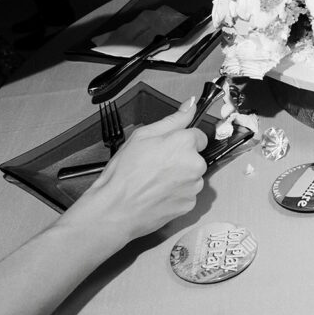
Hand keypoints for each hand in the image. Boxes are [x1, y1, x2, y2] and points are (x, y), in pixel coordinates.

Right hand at [63, 98, 207, 245]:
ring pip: (192, 176)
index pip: (198, 136)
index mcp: (184, 144)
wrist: (115, 210)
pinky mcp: (189, 205)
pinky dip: (176, 194)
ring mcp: (193, 187)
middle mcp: (195, 165)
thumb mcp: (142, 136)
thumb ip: (173, 120)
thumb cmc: (124, 173)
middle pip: (195, 157)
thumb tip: (190, 105)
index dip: (181, 141)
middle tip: (156, 165)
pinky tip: (157, 194)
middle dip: (181, 159)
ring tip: (154, 182)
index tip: (168, 148)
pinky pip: (187, 194)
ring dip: (179, 177)